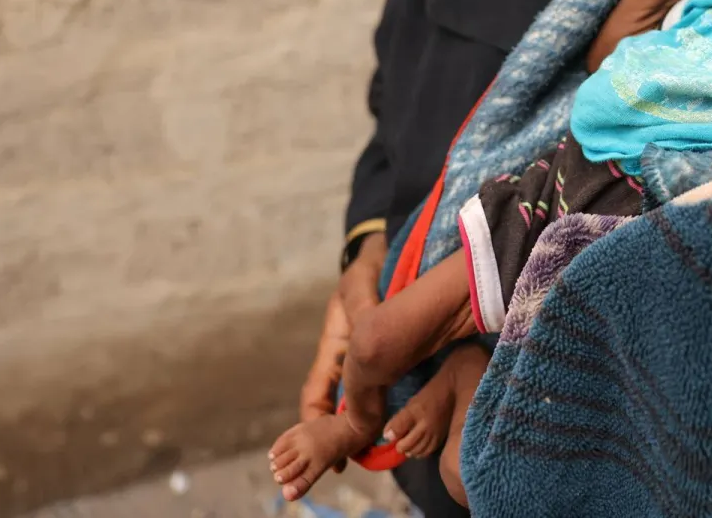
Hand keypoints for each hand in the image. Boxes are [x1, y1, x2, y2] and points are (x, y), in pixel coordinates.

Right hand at [298, 233, 385, 467]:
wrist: (389, 252)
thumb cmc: (372, 265)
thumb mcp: (362, 284)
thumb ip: (364, 306)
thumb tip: (367, 329)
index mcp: (333, 344)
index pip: (316, 393)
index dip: (316, 423)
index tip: (328, 445)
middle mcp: (347, 355)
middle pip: (337, 403)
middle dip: (339, 431)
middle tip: (350, 459)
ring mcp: (366, 355)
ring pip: (360, 398)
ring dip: (362, 422)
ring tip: (372, 447)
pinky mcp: (388, 353)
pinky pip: (382, 386)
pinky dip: (383, 405)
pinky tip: (396, 420)